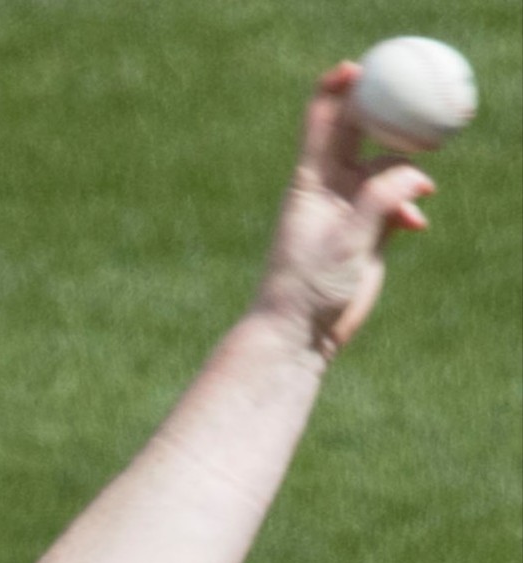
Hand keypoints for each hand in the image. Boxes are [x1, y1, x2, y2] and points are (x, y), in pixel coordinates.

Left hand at [255, 64, 435, 356]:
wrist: (299, 334)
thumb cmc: (306, 285)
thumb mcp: (345, 238)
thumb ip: (379, 200)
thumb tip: (416, 174)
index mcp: (312, 179)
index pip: (323, 118)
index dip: (341, 88)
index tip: (363, 71)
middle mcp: (331, 187)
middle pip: (362, 133)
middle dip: (390, 120)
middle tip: (416, 116)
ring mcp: (350, 207)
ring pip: (388, 169)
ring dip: (408, 175)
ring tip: (420, 195)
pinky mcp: (367, 232)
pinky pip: (397, 203)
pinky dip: (410, 207)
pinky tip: (416, 224)